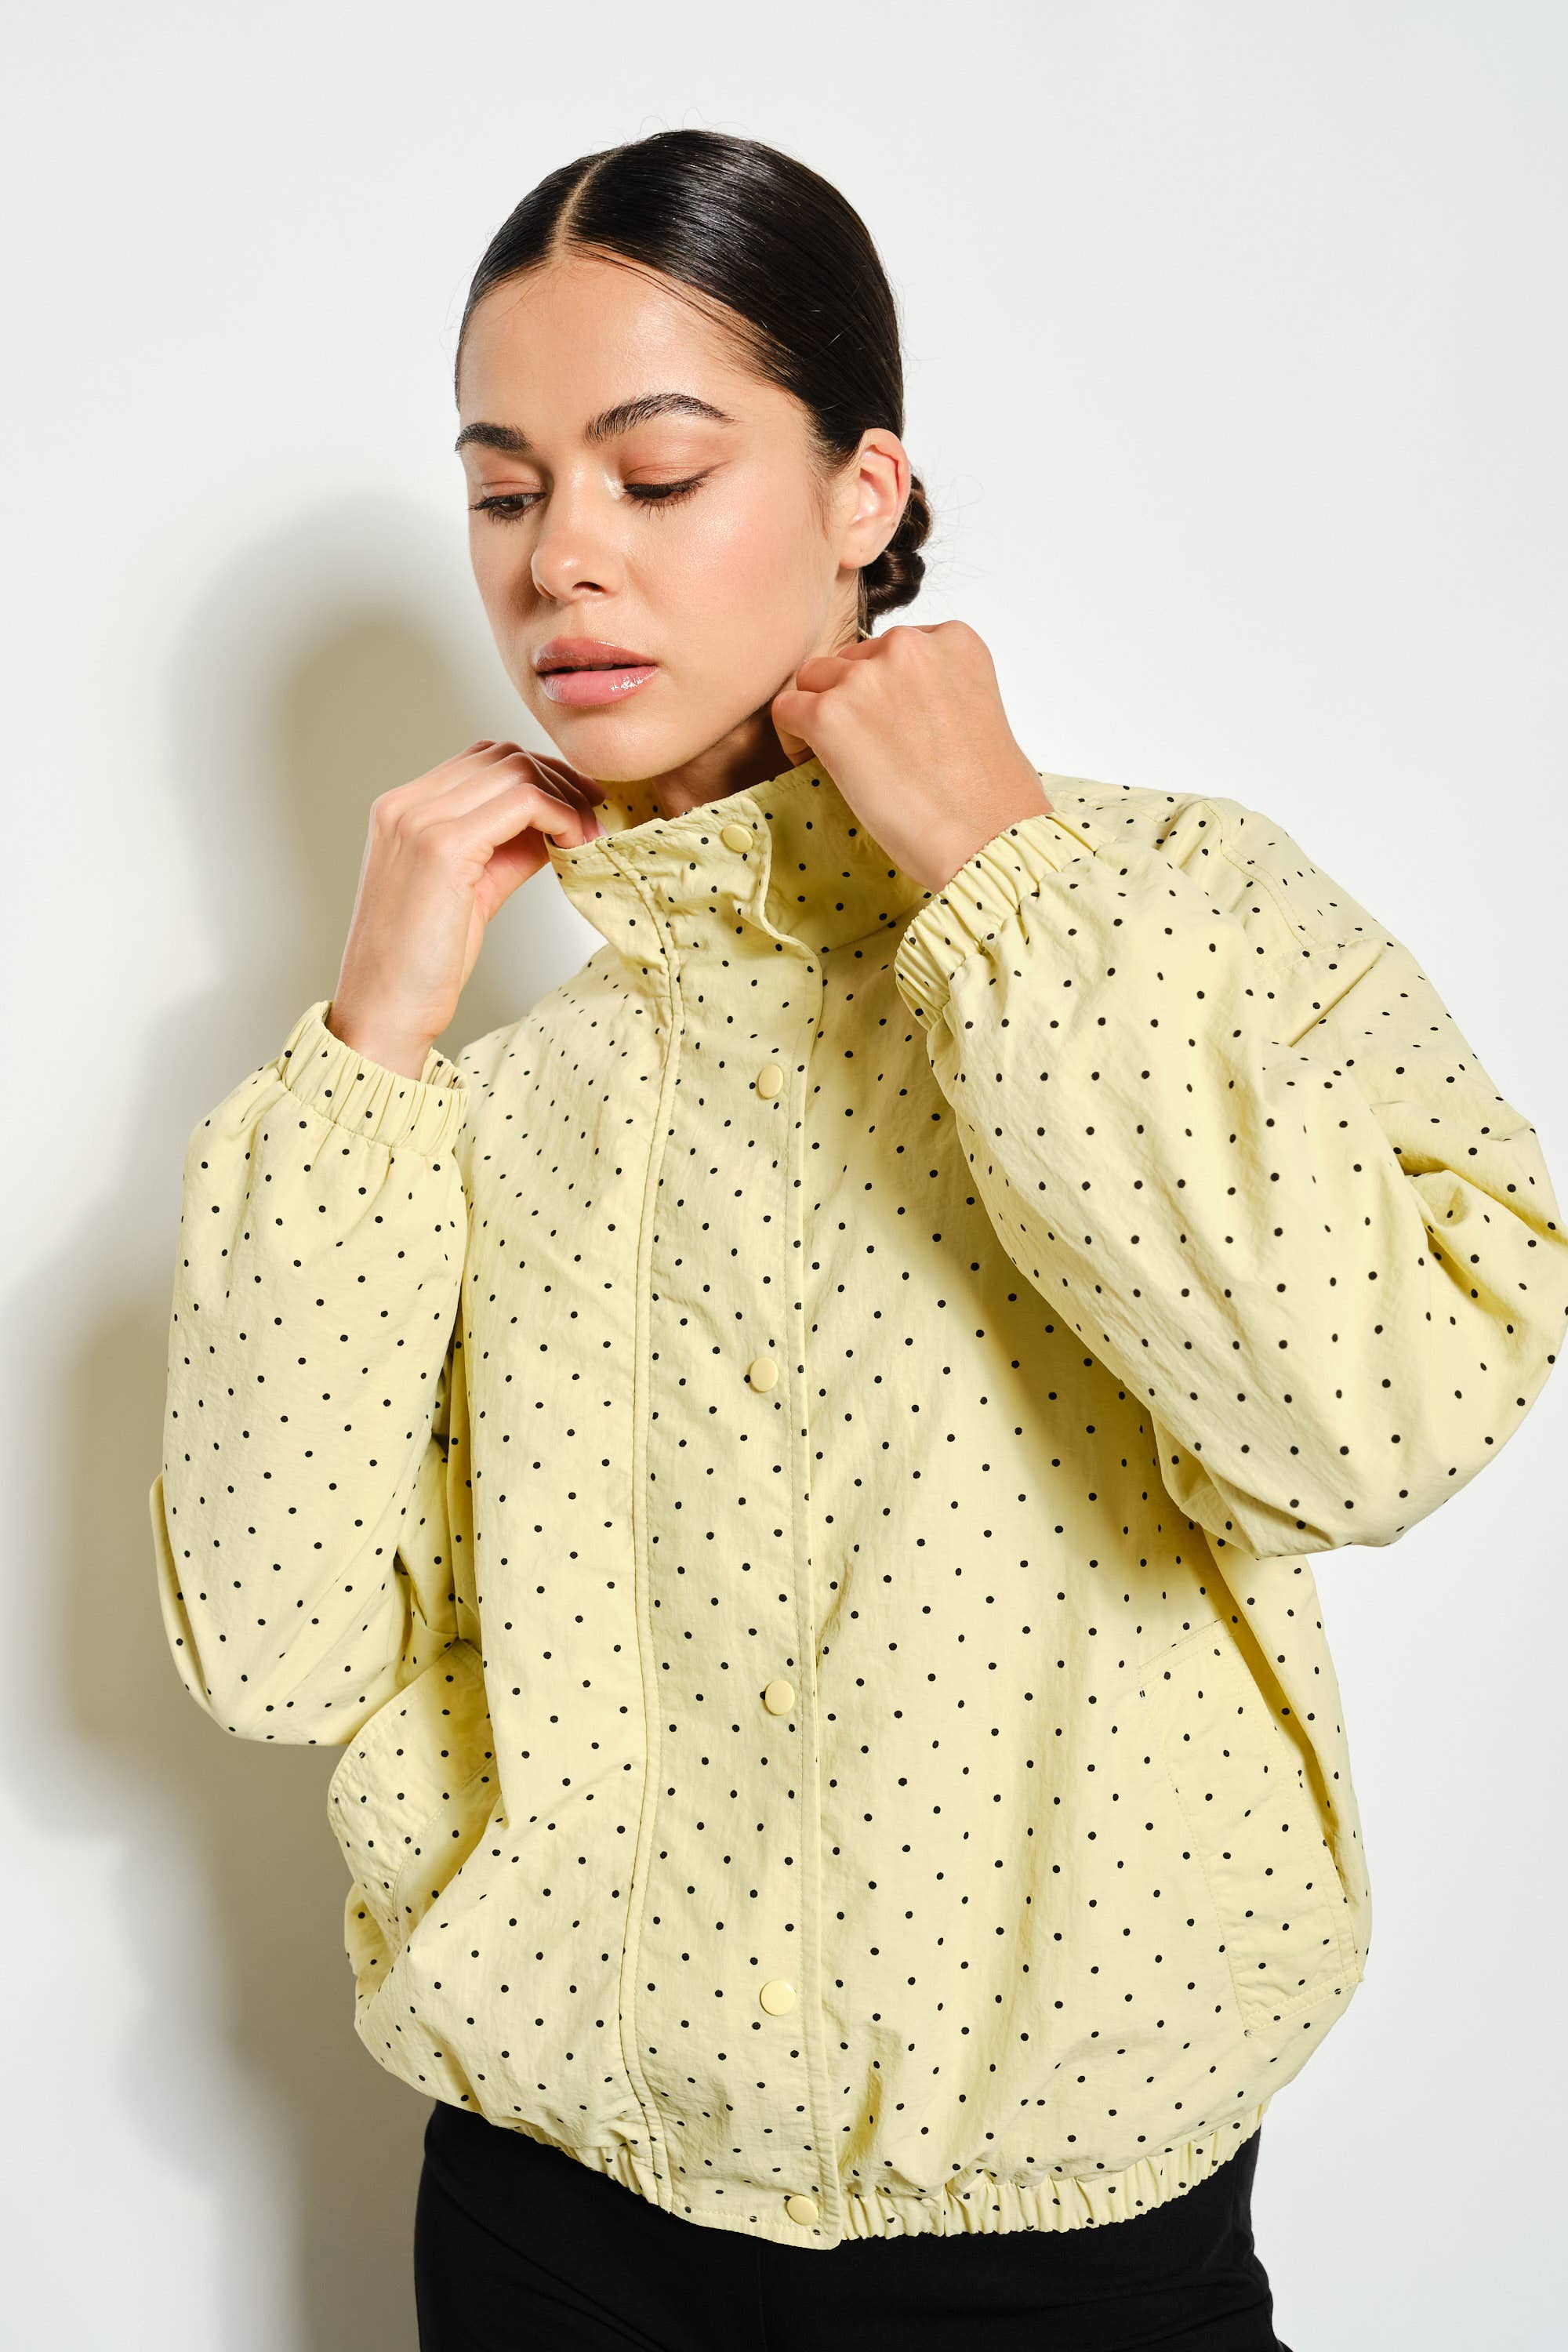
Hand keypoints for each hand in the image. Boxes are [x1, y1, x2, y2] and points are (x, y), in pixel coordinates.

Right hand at [328, 741, 604, 1075]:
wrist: (384, 1012)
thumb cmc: (421, 965)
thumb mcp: (470, 892)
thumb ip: (504, 850)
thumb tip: (555, 826)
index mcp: (401, 812)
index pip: (481, 760)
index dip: (538, 775)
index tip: (577, 805)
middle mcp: (404, 806)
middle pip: (501, 755)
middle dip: (558, 779)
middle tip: (594, 815)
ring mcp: (419, 821)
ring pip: (515, 770)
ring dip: (565, 797)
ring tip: (590, 835)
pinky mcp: (443, 846)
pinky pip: (523, 802)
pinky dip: (561, 815)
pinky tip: (575, 844)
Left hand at [769, 621, 1053, 894]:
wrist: (985, 836)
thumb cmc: (988, 793)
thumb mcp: (975, 708)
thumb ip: (934, 686)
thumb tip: (891, 701)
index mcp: (952, 640)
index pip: (893, 647)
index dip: (885, 687)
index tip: (892, 724)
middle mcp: (908, 646)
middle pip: (852, 659)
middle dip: (854, 697)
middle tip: (869, 748)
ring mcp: (866, 677)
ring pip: (814, 679)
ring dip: (823, 713)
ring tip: (843, 758)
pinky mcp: (830, 715)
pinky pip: (786, 708)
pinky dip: (792, 735)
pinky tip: (813, 761)